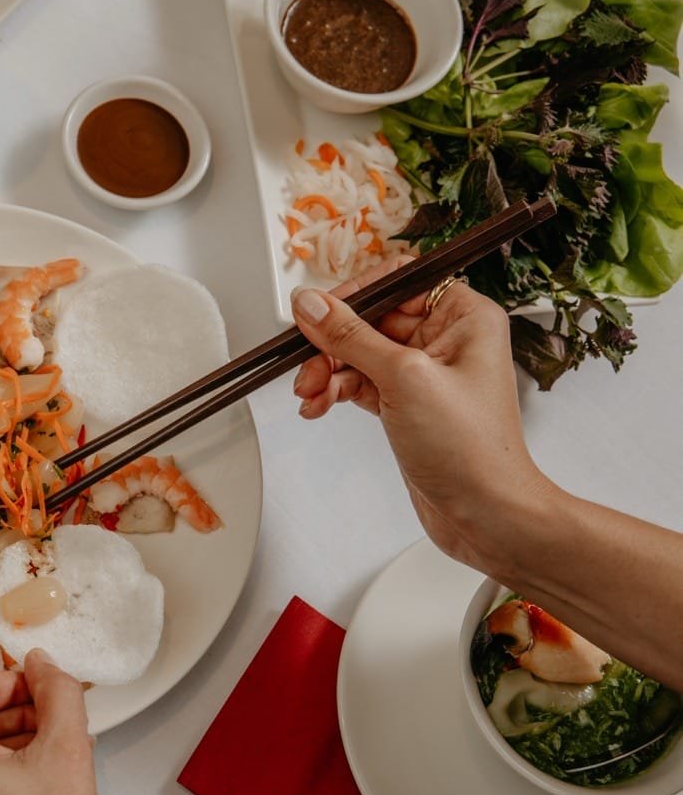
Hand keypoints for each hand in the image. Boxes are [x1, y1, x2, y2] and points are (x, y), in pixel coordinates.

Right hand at [289, 277, 553, 568]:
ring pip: (358, 352)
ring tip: (311, 394)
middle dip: (332, 344)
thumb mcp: (403, 379)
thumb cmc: (472, 449)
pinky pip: (359, 382)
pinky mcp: (406, 403)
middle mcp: (446, 339)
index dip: (353, 296)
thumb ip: (351, 336)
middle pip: (370, 318)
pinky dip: (335, 391)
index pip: (396, 281)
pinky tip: (319, 405)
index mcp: (463, 316)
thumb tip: (311, 303)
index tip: (317, 313)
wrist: (486, 513)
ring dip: (328, 371)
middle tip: (308, 366)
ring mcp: (424, 372)